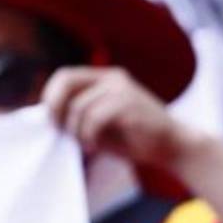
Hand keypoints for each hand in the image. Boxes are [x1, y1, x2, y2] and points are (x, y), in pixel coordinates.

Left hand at [42, 66, 199, 167]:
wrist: (174, 147)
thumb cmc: (137, 140)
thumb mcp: (103, 124)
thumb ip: (80, 115)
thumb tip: (49, 118)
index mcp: (106, 79)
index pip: (65, 76)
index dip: (50, 96)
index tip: (51, 121)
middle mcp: (113, 78)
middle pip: (66, 80)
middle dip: (55, 106)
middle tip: (58, 130)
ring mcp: (122, 89)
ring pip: (79, 106)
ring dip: (76, 131)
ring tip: (88, 145)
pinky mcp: (128, 104)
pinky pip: (93, 118)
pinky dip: (89, 136)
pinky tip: (96, 146)